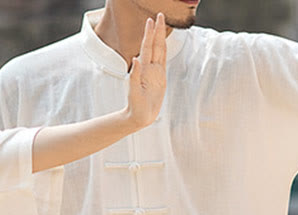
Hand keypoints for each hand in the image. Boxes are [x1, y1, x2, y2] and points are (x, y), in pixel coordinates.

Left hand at [126, 13, 167, 129]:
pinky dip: (163, 50)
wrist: (139, 116)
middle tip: (159, 15)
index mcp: (143, 69)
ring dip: (160, 37)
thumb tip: (135, 59)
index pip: (147, 47)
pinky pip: (163, 61)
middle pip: (154, 45)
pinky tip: (163, 42)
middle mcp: (149, 68)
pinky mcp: (160, 78)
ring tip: (161, 23)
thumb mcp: (134, 92)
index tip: (151, 20)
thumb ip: (134, 76)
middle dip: (157, 30)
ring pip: (159, 50)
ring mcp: (155, 72)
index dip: (149, 34)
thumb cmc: (135, 106)